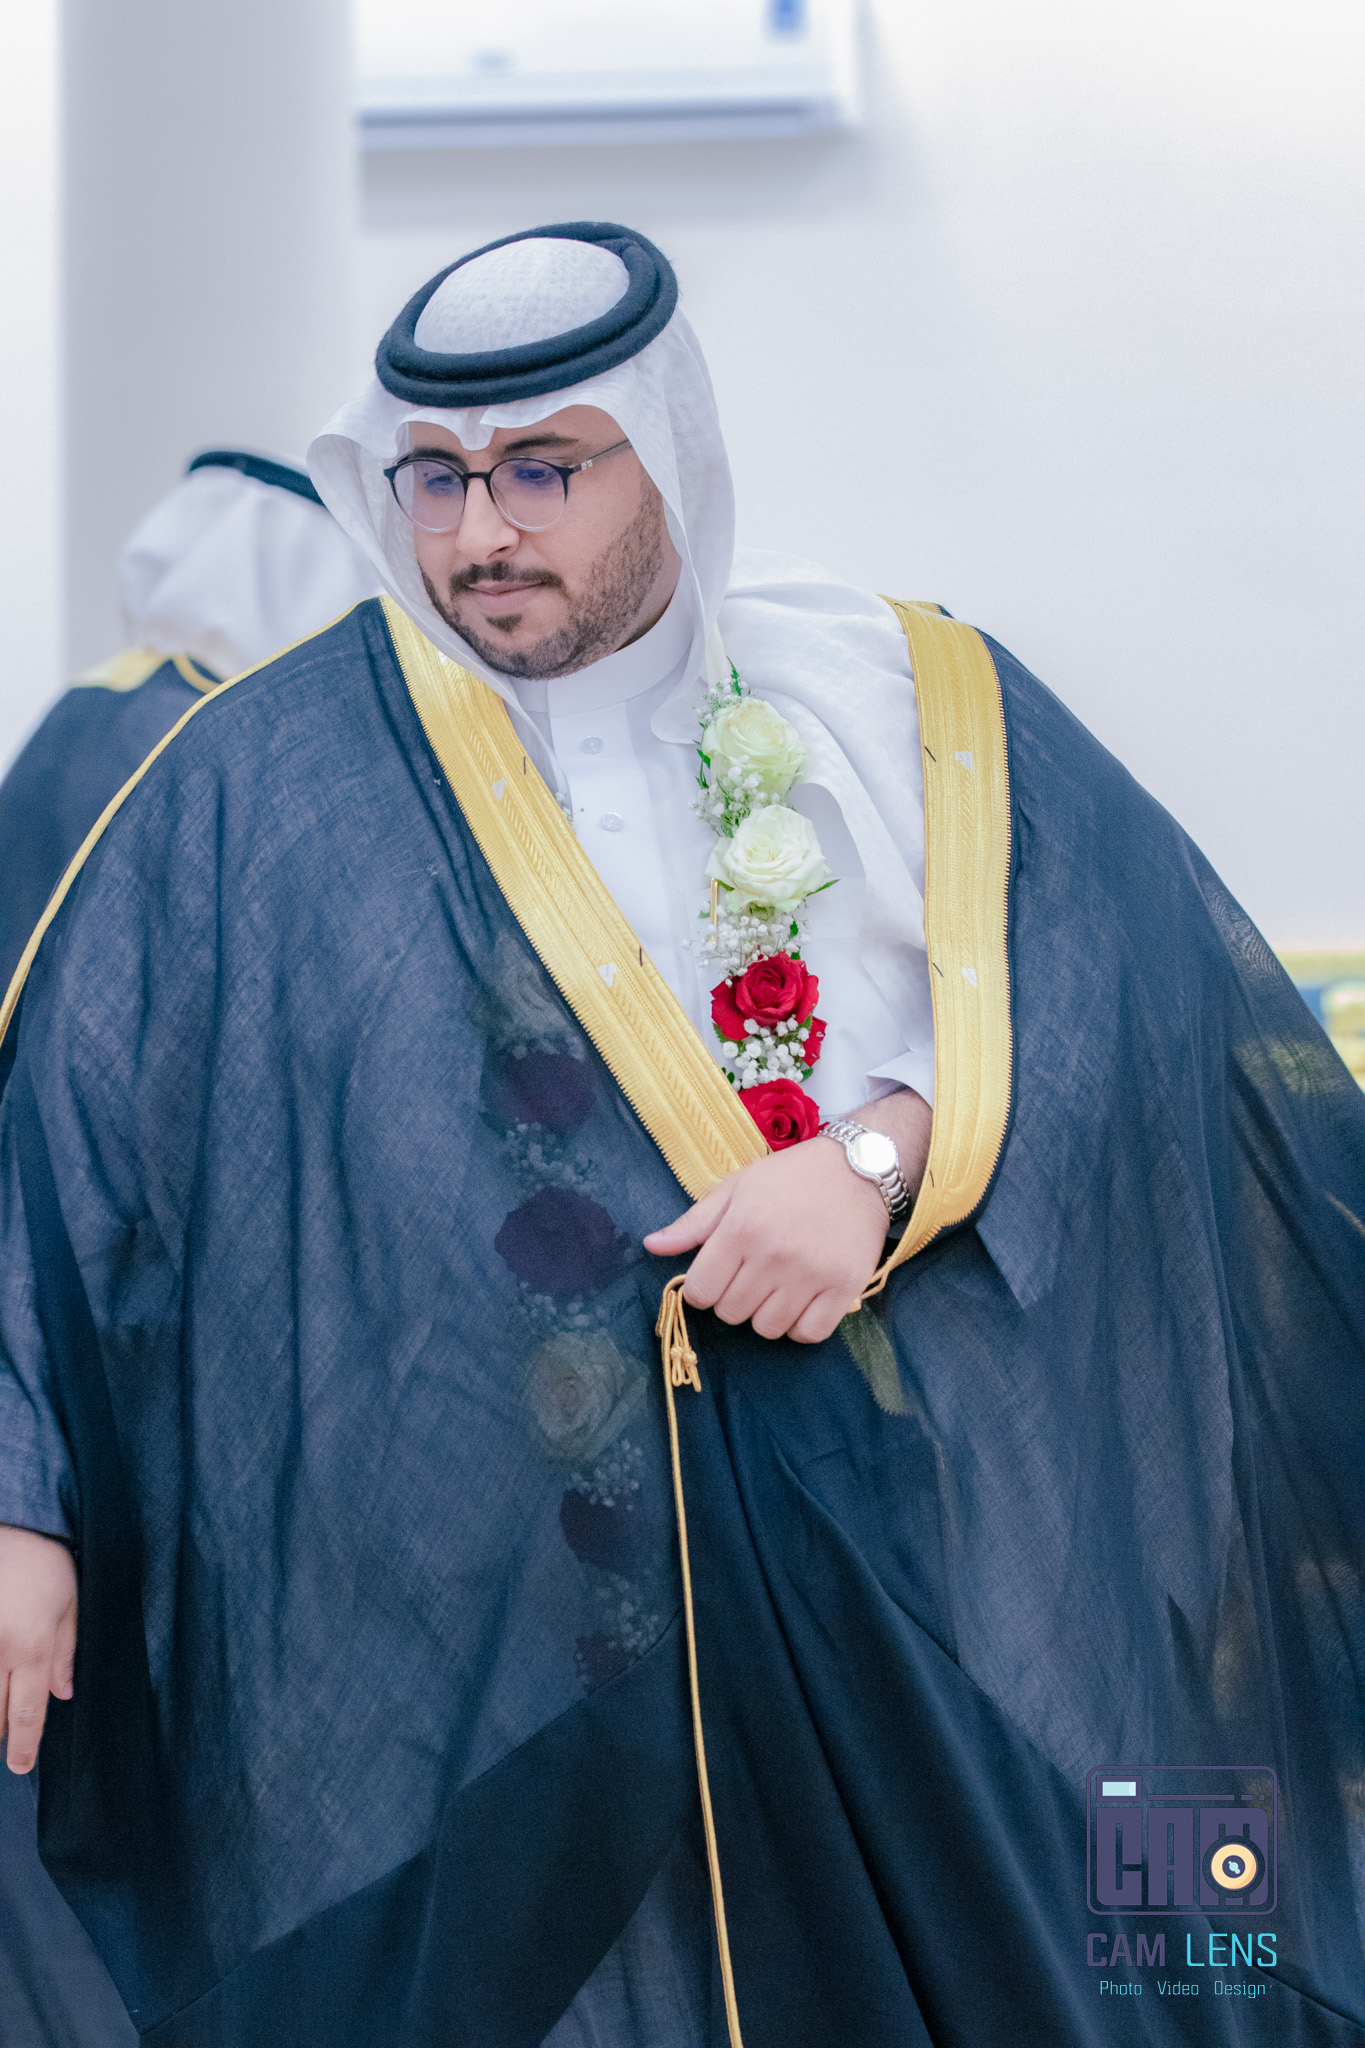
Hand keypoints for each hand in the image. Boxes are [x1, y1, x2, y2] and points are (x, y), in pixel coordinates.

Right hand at [0, 1525, 76, 1774]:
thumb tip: (62, 1695)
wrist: (13, 1525)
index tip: (21, 1767)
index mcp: (32, 1647)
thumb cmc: (45, 1562)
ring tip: (0, 1720)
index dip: (24, 1746)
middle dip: (0, 1733)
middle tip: (8, 1744)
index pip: (28, 1712)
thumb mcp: (70, 1605)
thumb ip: (66, 1652)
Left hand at [644, 1087, 931, 1343]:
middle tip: (752, 1275)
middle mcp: (774, 1255)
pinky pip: (809, 1334)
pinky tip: (802, 1301)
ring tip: (778, 1286)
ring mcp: (811, 1274)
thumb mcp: (736, 1188)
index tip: (720, 1273)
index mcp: (741, 1228)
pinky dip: (801, 1326)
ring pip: (767, 1328)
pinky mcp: (845, 1288)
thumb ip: (694, 1223)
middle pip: (731, 1313)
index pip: (700, 1292)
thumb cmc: (790, 1177)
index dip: (704, 1287)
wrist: (858, 1168)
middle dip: (734, 1299)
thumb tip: (652, 1246)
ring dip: (766, 1314)